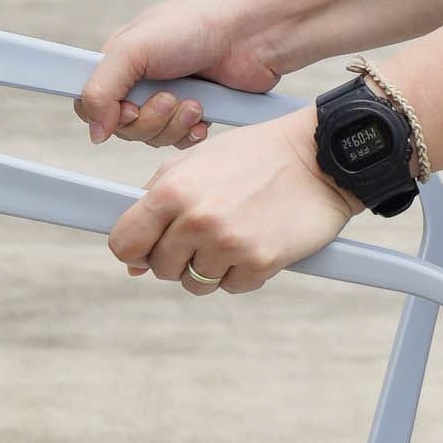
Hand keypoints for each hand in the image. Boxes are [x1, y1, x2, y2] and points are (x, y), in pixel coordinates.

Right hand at [73, 0, 284, 150]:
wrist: (252, 35)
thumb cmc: (196, 26)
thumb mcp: (135, 48)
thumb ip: (102, 87)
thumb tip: (93, 130)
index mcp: (120, 60)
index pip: (92, 102)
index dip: (107, 115)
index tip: (129, 108)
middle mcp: (141, 81)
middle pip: (124, 128)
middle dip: (149, 119)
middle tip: (171, 97)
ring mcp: (168, 99)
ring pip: (152, 138)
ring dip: (173, 124)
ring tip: (194, 101)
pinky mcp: (194, 114)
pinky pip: (179, 142)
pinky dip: (191, 132)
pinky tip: (205, 112)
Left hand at [107, 110, 355, 295]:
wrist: (317, 155)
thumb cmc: (253, 156)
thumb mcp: (196, 161)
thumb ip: (156, 203)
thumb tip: (132, 263)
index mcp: (172, 190)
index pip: (124, 243)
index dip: (134, 250)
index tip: (148, 248)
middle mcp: (197, 219)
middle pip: (160, 269)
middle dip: (177, 257)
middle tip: (204, 234)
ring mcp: (229, 244)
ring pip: (196, 283)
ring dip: (210, 268)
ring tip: (233, 235)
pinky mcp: (259, 262)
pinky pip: (233, 287)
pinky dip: (242, 272)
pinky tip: (256, 241)